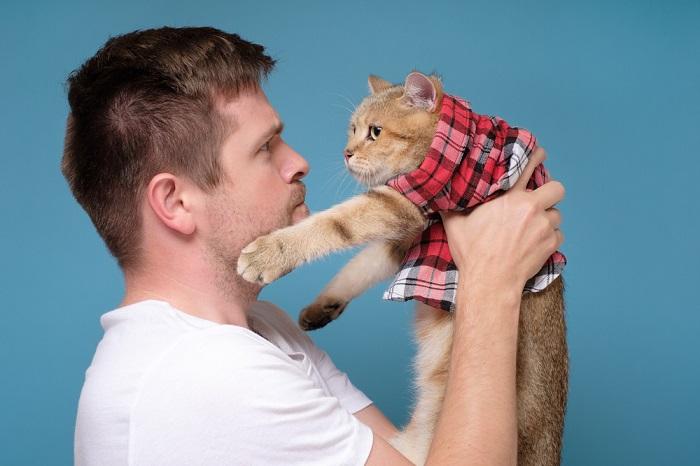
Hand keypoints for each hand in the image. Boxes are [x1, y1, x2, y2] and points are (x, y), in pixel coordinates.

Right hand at [440, 147, 564, 290]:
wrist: (490, 281)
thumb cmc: (472, 253)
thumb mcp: (455, 225)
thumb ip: (451, 206)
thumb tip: (438, 196)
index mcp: (509, 197)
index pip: (528, 166)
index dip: (537, 156)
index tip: (540, 153)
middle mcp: (530, 208)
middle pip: (557, 188)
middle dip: (550, 192)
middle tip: (539, 200)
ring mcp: (543, 226)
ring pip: (557, 214)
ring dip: (548, 218)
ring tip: (534, 227)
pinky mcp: (550, 244)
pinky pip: (558, 235)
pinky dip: (550, 238)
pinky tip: (536, 243)